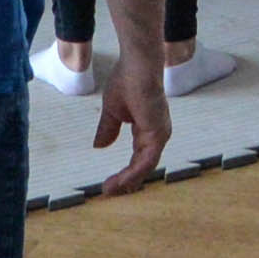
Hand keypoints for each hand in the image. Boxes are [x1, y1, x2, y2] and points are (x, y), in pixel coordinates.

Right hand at [89, 38, 171, 193]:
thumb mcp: (112, 110)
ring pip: (144, 167)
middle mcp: (157, 135)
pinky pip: (146, 160)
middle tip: (108, 192)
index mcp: (148, 130)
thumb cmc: (127, 80)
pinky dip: (133, 173)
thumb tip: (100, 146)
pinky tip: (120, 181)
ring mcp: (159, 135)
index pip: (138, 158)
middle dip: (126, 182)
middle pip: (143, 167)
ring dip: (127, 181)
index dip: (125, 173)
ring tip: (110, 190)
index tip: (107, 184)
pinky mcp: (157, 133)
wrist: (137, 65)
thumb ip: (108, 129)